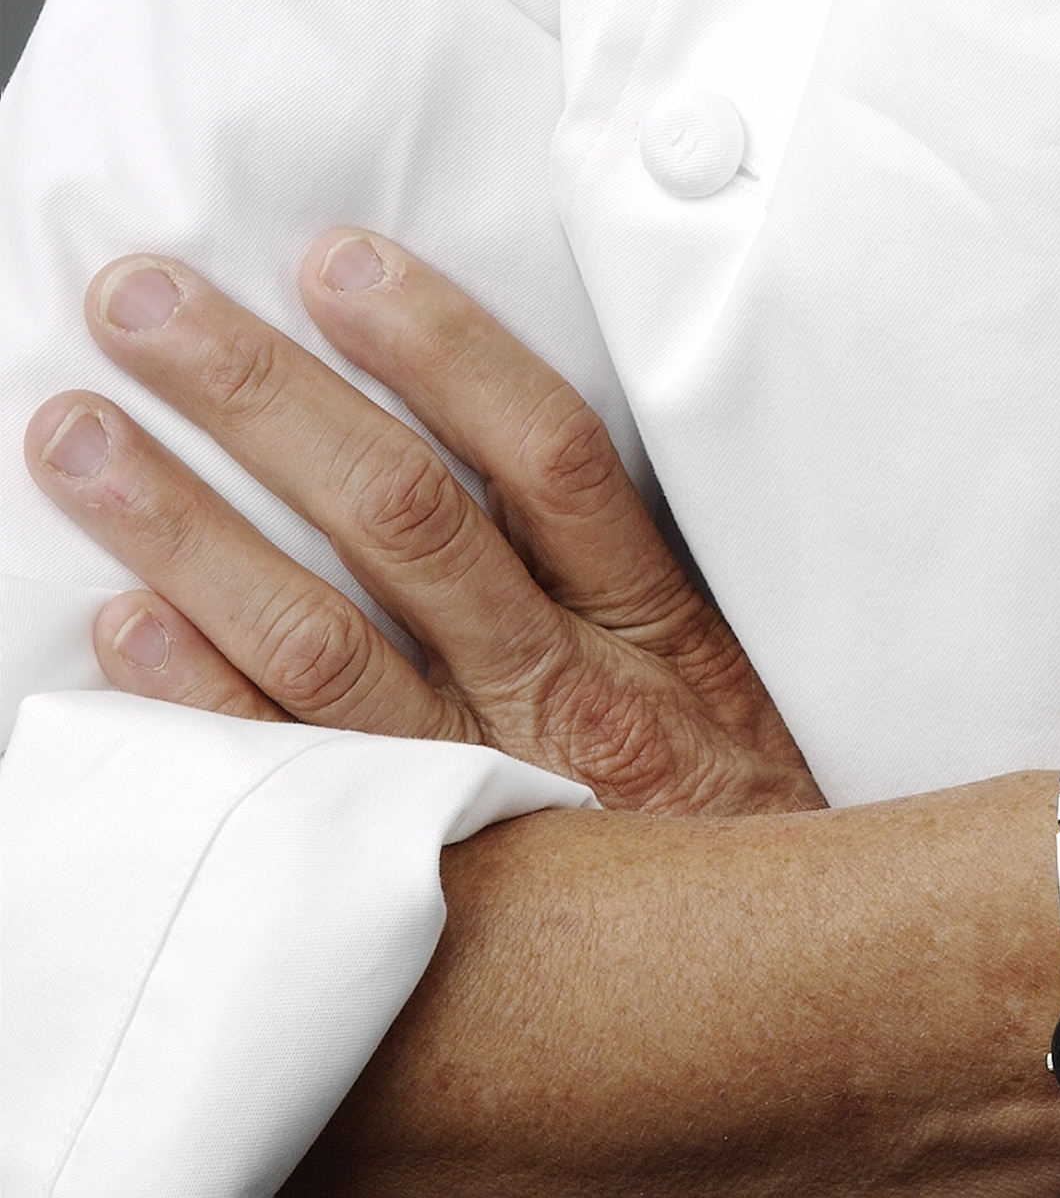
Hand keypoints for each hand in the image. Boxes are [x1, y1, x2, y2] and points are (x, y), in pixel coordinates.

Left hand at [24, 232, 820, 814]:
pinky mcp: (416, 883)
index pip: (538, 448)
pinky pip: (288, 781)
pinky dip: (197, 700)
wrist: (767, 1010)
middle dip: (262, 393)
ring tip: (81, 434)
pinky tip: (120, 621)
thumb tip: (481, 405)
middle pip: (400, 515)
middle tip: (145, 302)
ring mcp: (481, 792)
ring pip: (317, 639)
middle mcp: (562, 696)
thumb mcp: (713, 665)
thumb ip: (611, 552)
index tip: (334, 257)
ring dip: (186, 522)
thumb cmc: (725, 814)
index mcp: (646, 622)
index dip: (435, 342)